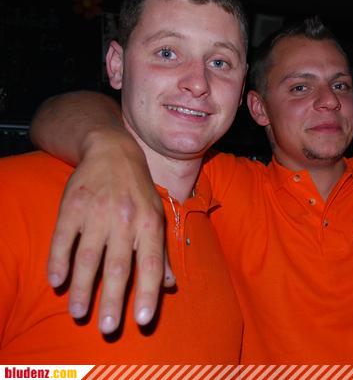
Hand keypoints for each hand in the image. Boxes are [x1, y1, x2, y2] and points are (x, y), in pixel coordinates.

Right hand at [46, 127, 170, 333]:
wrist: (113, 150)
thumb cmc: (139, 190)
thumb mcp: (157, 216)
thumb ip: (161, 252)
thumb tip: (170, 285)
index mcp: (150, 224)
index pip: (151, 263)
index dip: (147, 292)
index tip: (143, 320)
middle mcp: (126, 220)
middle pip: (119, 266)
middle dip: (113, 299)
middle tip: (108, 328)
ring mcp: (98, 213)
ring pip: (89, 256)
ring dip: (83, 288)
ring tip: (79, 314)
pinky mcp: (73, 206)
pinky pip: (64, 238)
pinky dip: (59, 261)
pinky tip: (57, 281)